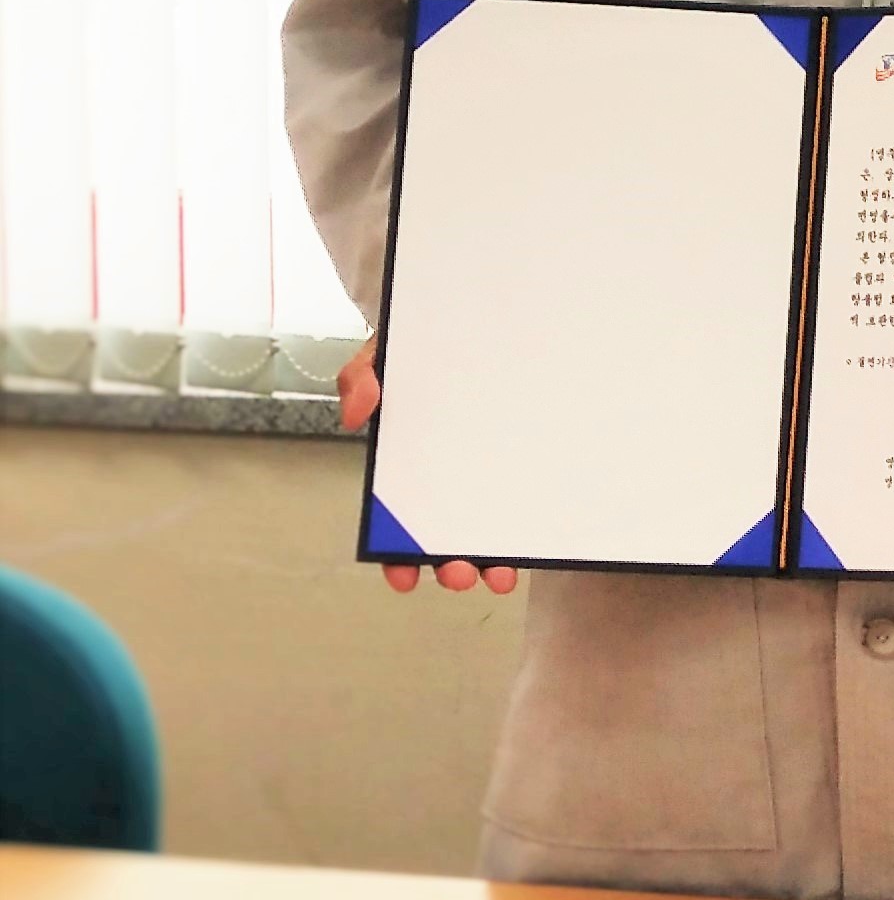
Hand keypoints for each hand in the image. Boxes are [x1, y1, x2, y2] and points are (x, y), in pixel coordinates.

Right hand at [337, 335, 518, 597]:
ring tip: (497, 574)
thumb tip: (357, 416)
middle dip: (450, 565)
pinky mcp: (522, 457)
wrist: (473, 323)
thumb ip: (361, 378)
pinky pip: (524, 498)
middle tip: (459, 574)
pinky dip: (525, 527)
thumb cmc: (424, 351)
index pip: (398, 524)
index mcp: (410, 467)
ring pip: (487, 528)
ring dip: (489, 560)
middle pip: (445, 536)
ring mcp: (488, 470)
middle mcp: (449, 477)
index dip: (398, 557)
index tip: (405, 576)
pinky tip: (531, 542)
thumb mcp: (384, 358)